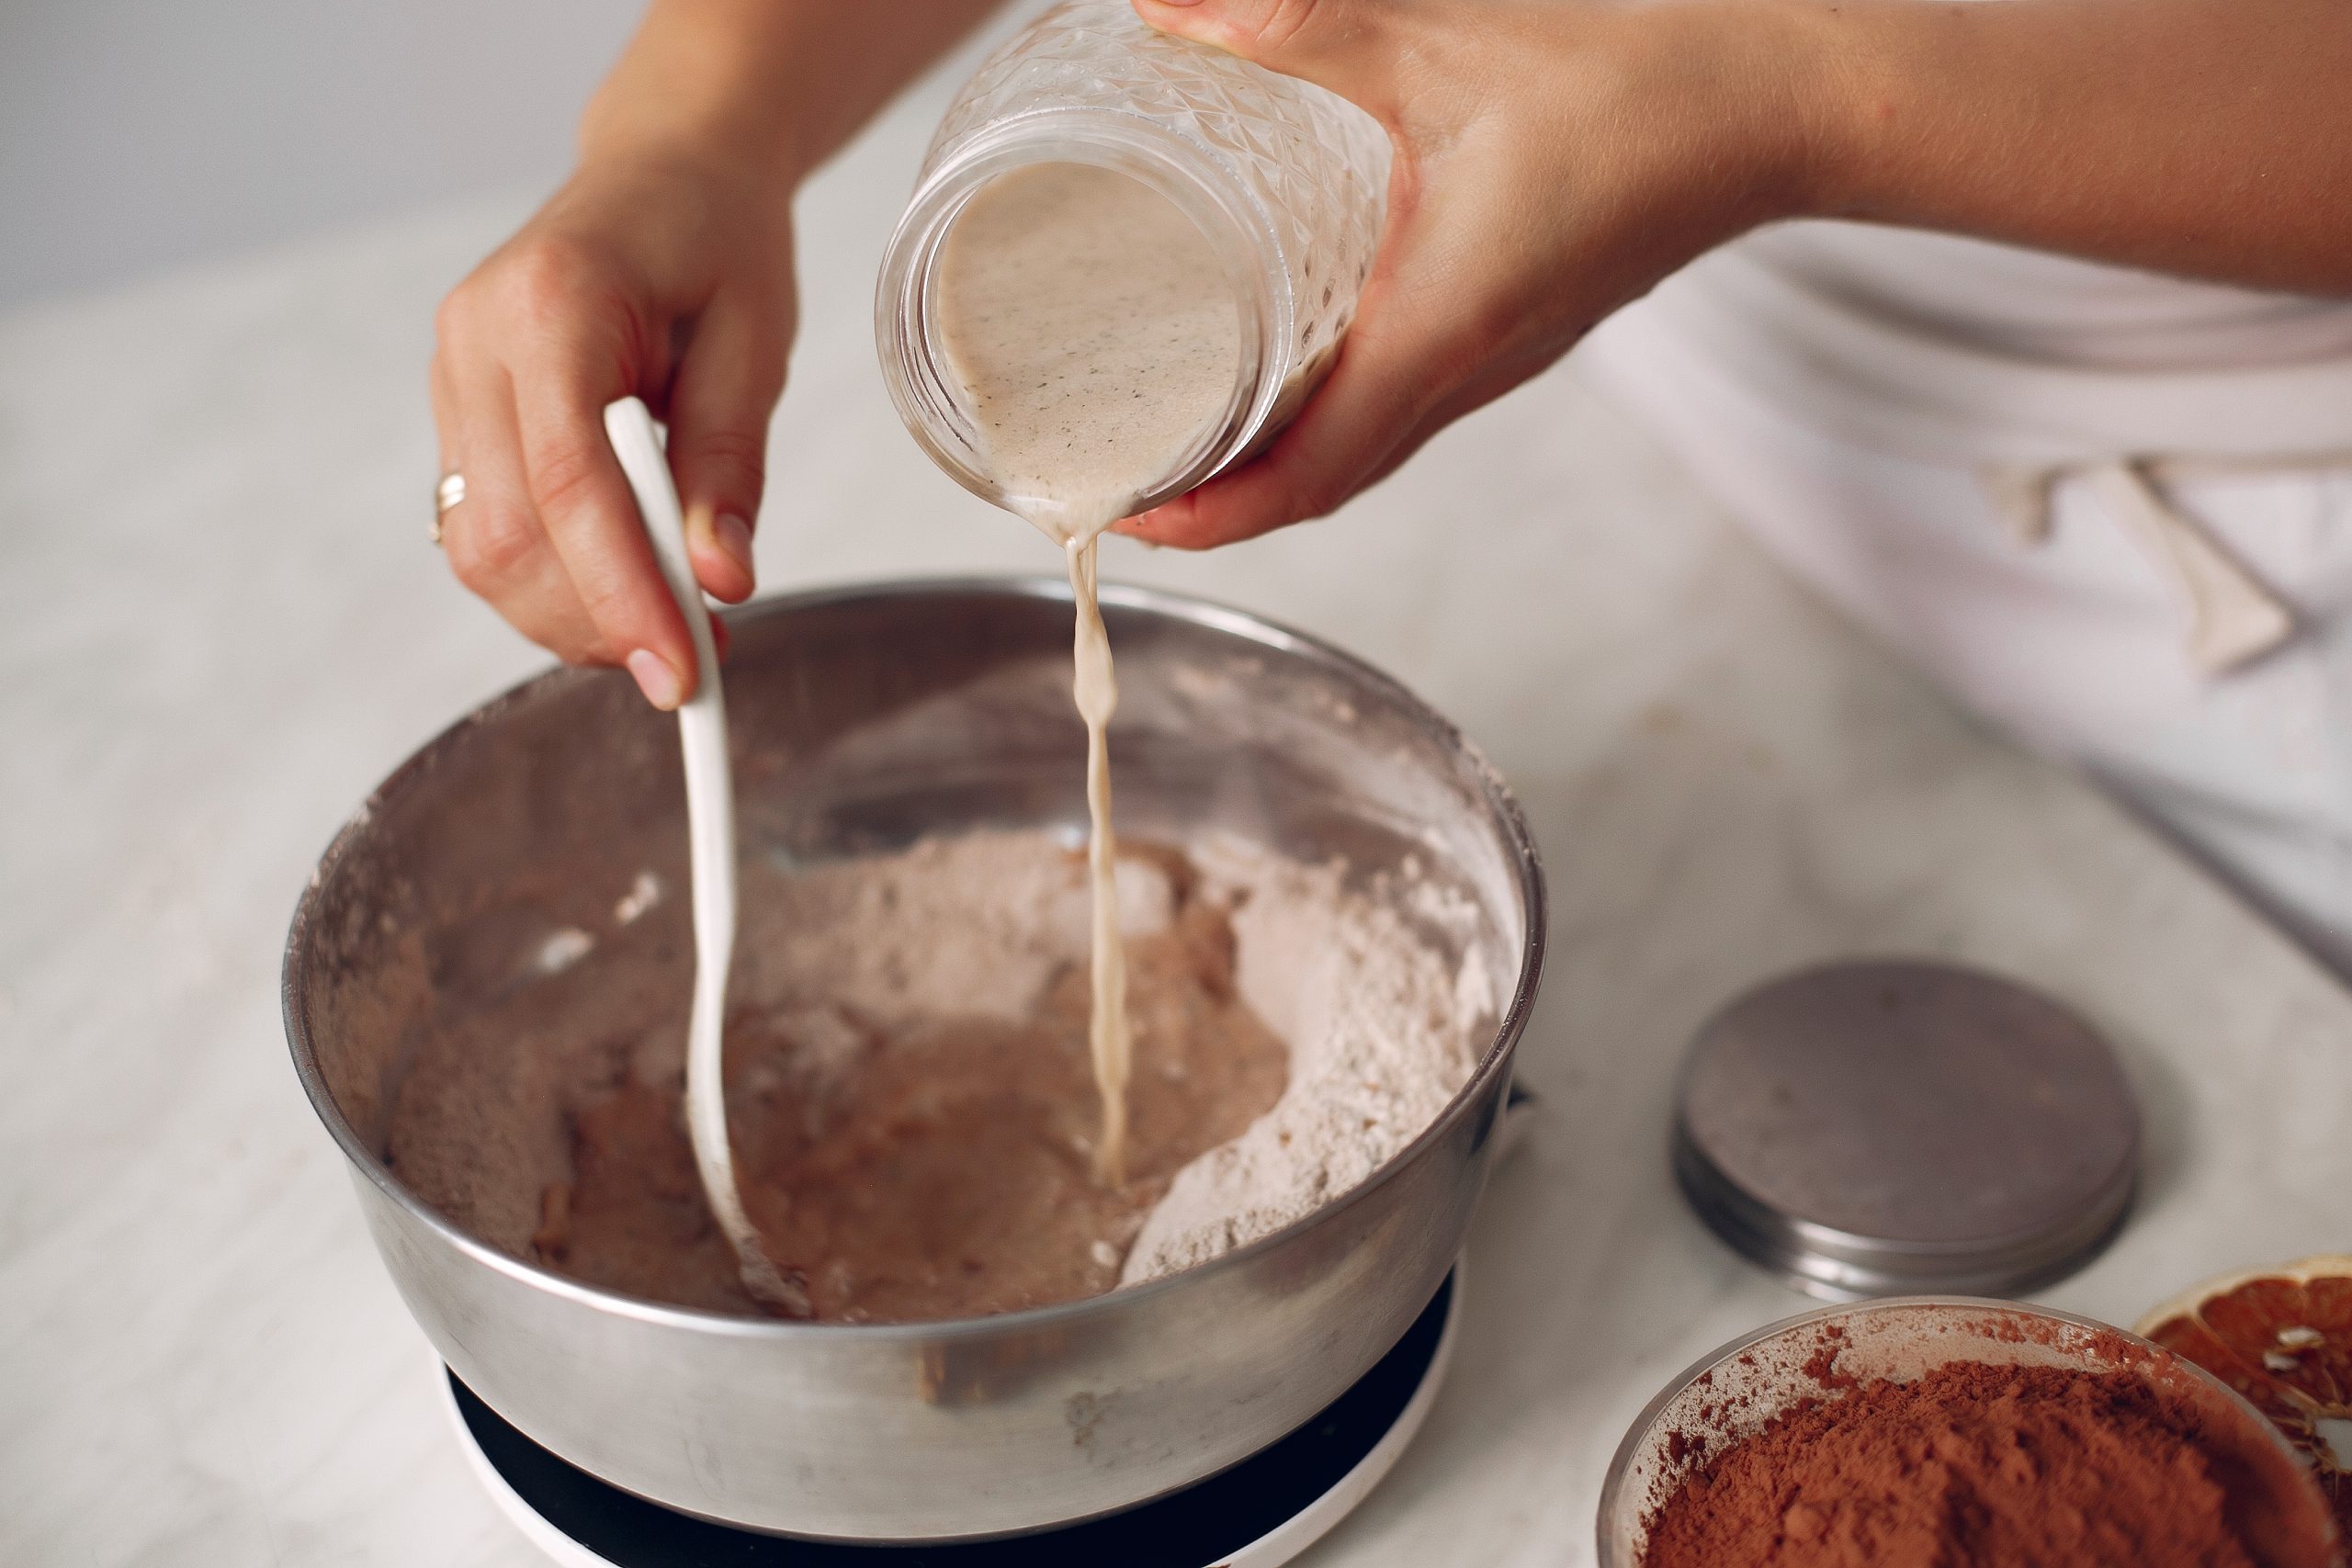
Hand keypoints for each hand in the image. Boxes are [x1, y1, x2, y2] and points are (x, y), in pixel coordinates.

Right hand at [430, 148, 794, 706]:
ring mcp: (452, 378)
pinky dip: (553, 583)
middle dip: (597, 622)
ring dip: (571, 617)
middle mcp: (475, 341)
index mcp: (550, 304)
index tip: (681, 673)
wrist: (663, 169)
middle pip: (507, 534)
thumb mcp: (754, 342)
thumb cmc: (716, 241)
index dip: (621, 594)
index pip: (568, 484)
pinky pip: (485, 528)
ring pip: (480, 550)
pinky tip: (624, 591)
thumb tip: (722, 580)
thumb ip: (730, 462)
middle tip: (693, 664)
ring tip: (668, 631)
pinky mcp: (458, 414)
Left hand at [1119, 0, 1820, 548]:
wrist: (1774, 106)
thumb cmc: (1631, 81)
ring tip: (1179, 442)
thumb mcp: (1442, 43)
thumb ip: (1298, 22)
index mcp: (1445, 325)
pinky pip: (1399, 413)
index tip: (1129, 511)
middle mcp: (1468, 370)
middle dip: (1217, 504)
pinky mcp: (1511, 337)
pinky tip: (1281, 380)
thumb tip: (1160, 6)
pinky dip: (1325, 426)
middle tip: (1121, 476)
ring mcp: (1496, 366)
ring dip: (1270, 471)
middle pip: (1323, 487)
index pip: (1311, 473)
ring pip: (1362, 457)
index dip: (1213, 514)